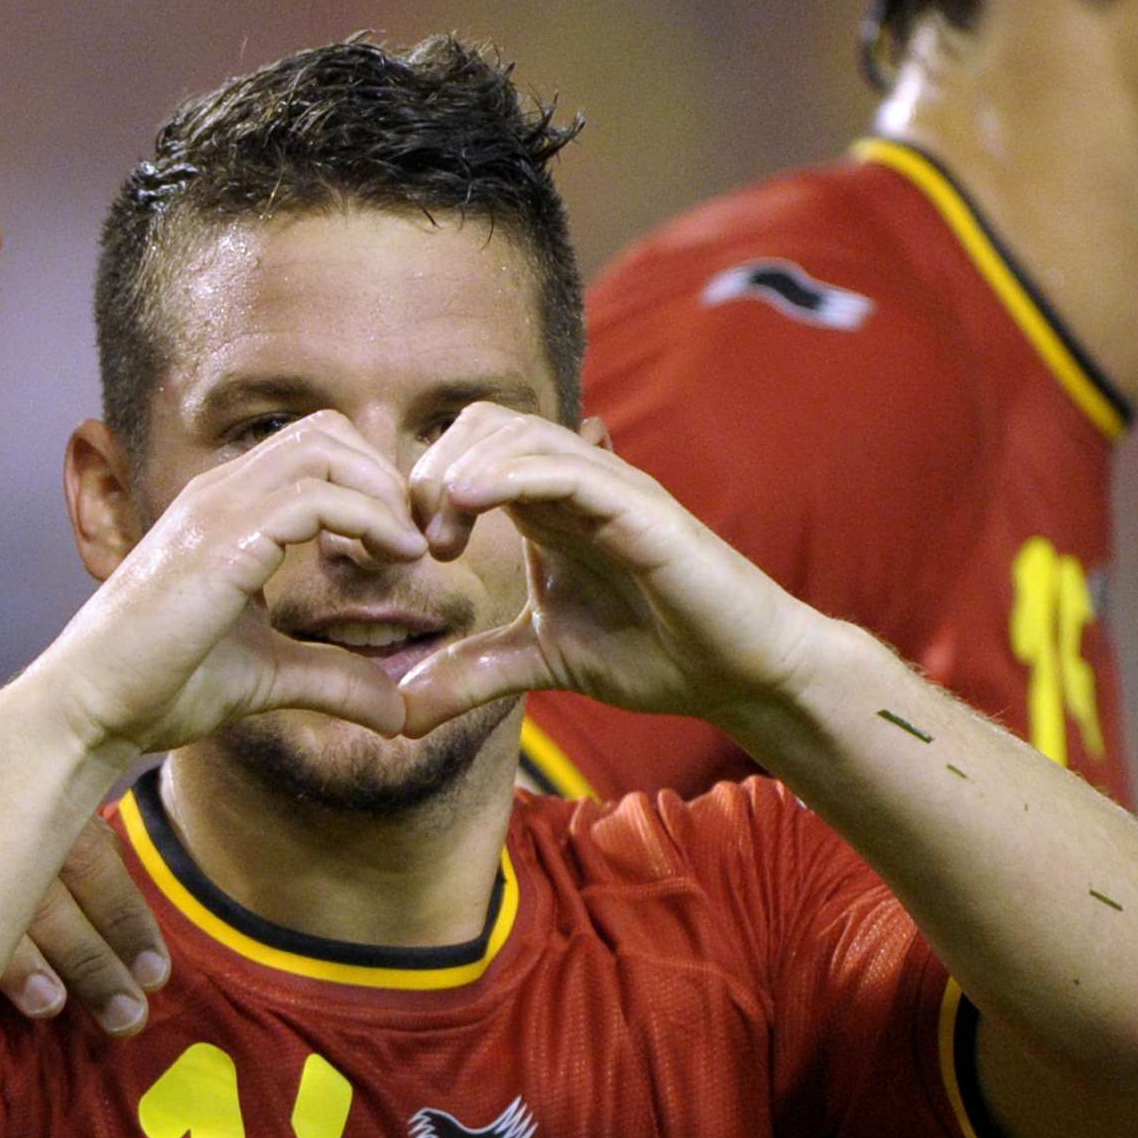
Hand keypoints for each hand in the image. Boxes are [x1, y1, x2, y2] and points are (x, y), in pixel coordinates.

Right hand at [0, 735, 167, 1034]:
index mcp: (2, 776)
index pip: (83, 840)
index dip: (123, 910)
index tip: (158, 971)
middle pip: (41, 875)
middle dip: (93, 949)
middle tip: (132, 1012)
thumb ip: (42, 835)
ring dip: (26, 956)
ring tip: (61, 1006)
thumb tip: (122, 914)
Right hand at [43, 414, 427, 754]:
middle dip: (384, 476)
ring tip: (409, 550)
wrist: (90, 708)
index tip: (401, 546)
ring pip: (324, 449)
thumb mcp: (267, 679)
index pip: (313, 451)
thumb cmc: (158, 688)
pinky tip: (394, 559)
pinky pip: (315, 499)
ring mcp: (217, 510)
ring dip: (383, 493)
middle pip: (326, 432)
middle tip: (413, 540)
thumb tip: (398, 711)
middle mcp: (219, 494)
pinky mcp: (222, 543)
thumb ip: (331, 680)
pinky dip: (369, 519)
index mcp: (225, 511)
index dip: (370, 485)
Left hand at [397, 404, 808, 735]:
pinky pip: (569, 468)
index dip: (421, 485)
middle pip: (484, 423)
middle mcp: (575, 485)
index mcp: (546, 507)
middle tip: (418, 543)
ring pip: (520, 433)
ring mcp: (611, 489)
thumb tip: (399, 715)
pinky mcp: (643, 509)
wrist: (738, 672)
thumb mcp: (541, 662)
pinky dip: (510, 473)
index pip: (468, 450)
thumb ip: (474, 673)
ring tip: (440, 534)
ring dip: (462, 470)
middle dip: (432, 470)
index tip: (402, 551)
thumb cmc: (654, 652)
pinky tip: (469, 502)